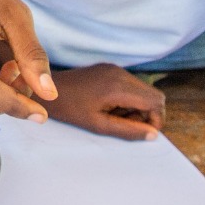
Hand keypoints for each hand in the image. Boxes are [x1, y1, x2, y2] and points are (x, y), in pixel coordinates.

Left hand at [4, 62, 163, 139]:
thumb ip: (128, 130)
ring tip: (113, 115)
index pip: (156, 101)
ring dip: (137, 107)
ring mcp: (115, 69)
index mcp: (118, 87)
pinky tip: (109, 105)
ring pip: (144, 91)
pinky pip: (131, 85)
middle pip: (154, 95)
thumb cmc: (70, 109)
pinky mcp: (110, 69)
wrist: (47, 90)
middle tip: (125, 123)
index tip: (141, 131)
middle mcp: (120, 73)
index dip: (155, 120)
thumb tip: (153, 135)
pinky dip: (128, 99)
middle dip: (147, 114)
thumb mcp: (99, 125)